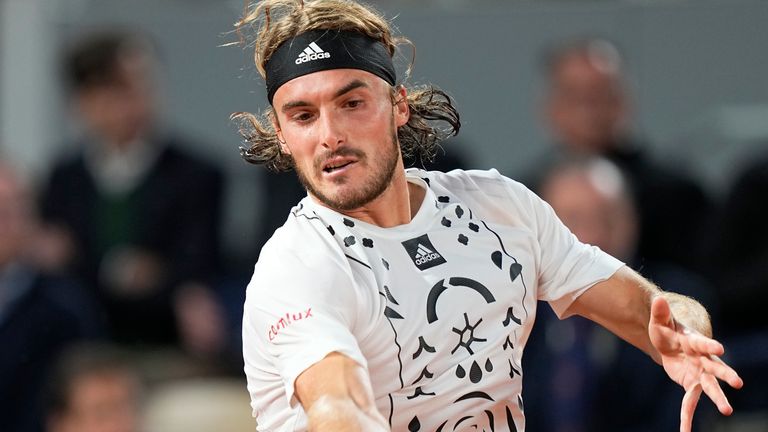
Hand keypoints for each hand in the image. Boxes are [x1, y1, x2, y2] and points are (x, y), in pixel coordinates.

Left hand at [648, 296, 742, 431]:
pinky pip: (689, 403)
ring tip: (727, 410)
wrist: (669, 343)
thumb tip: (658, 298)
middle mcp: (702, 359)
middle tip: (738, 383)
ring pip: (710, 387)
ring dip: (718, 398)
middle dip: (726, 374)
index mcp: (695, 342)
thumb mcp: (659, 321)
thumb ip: (659, 311)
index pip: (704, 343)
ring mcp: (699, 373)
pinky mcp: (691, 385)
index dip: (710, 345)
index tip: (721, 348)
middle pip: (716, 367)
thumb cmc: (667, 330)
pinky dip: (687, 418)